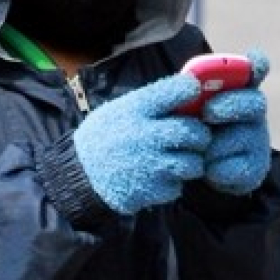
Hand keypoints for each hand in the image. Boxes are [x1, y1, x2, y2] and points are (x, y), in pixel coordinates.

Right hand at [74, 74, 212, 214]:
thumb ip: (152, 102)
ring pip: (193, 163)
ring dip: (189, 163)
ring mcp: (150, 165)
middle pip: (193, 132)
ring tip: (176, 160)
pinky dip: (172, 184)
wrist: (80, 172)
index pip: (176, 90)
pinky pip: (178, 186)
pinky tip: (158, 177)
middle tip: (194, 138)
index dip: (190, 89)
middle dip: (199, 136)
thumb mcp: (121, 109)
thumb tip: (190, 91)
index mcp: (136, 109)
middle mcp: (145, 135)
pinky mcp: (150, 190)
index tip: (193, 92)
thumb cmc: (106, 136)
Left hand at [201, 48, 271, 194]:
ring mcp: (258, 140)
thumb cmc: (190, 127)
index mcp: (236, 91)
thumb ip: (190, 92)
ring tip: (199, 148)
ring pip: (242, 137)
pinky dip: (215, 169)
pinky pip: (235, 167)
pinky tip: (208, 168)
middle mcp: (253, 113)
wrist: (193, 169)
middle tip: (208, 112)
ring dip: (214, 144)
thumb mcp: (185, 108)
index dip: (257, 64)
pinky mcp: (255, 168)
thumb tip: (190, 83)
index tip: (255, 58)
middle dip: (231, 105)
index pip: (254, 72)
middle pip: (255, 102)